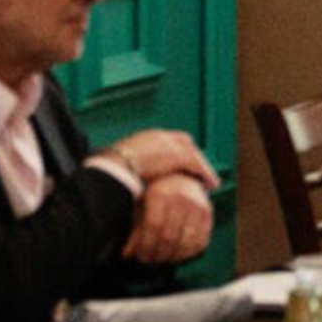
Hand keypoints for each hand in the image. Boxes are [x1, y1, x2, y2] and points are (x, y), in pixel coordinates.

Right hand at [101, 127, 216, 186]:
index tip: (186, 164)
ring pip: (193, 155)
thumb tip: (130, 180)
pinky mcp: (178, 156)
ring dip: (202, 168)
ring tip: (210, 182)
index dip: (180, 151)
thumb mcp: (121, 167)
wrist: (112, 171)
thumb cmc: (111, 174)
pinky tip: (211, 184)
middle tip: (202, 172)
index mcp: (146, 137)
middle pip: (185, 144)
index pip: (170, 140)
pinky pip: (196, 165)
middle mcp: (160, 137)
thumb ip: (131, 169)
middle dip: (194, 158)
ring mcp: (170, 144)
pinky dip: (205, 174)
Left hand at [122, 172, 213, 263]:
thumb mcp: (141, 207)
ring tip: (162, 261)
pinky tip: (178, 257)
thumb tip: (127, 254)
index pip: (153, 225)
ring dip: (173, 256)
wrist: (180, 177)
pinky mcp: (208, 213)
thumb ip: (135, 231)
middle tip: (150, 262)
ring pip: (186, 241)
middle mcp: (181, 196)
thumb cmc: (154, 195)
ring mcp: (197, 204)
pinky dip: (189, 253)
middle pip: (169, 235)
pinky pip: (200, 240)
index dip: (146, 245)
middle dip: (158, 253)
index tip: (140, 256)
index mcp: (160, 193)